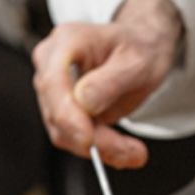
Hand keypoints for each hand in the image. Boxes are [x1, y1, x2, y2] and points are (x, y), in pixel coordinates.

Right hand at [31, 0, 184, 167]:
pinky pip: (73, 136)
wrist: (143, 49)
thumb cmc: (140, 47)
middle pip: (57, 112)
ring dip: (100, 147)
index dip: (67, 115)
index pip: (54, 83)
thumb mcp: (137, 60)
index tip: (89, 139)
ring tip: (134, 152)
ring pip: (64, 131)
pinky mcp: (62, 110)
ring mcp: (53, 89)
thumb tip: (83, 103)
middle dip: (93, 138)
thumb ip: (111, 80)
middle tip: (132, 153)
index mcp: (67, 41)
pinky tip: (123, 150)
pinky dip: (99, 148)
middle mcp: (51, 64)